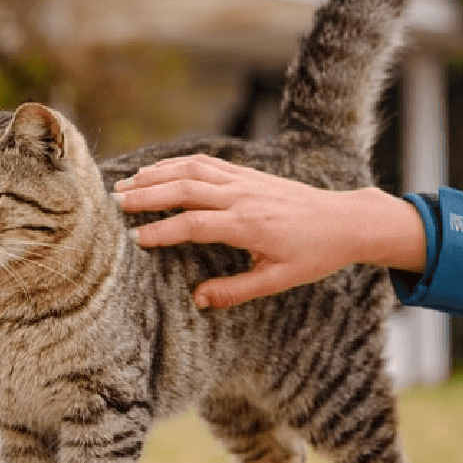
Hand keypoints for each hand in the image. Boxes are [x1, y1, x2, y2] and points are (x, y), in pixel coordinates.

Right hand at [114, 154, 426, 307]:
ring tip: (126, 184)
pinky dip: (177, 163)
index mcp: (248, 226)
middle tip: (115, 203)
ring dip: (156, 175)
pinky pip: (206, 162)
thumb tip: (196, 300)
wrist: (347, 221)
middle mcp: (243, 197)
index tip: (135, 240)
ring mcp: (245, 180)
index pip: (193, 224)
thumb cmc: (314, 255)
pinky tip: (157, 170)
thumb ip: (234, 291)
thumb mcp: (277, 281)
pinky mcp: (248, 173)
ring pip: (192, 170)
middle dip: (147, 195)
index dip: (161, 231)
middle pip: (185, 189)